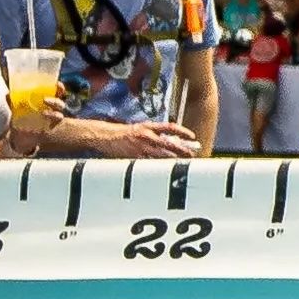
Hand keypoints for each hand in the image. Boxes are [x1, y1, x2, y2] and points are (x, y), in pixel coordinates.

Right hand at [47, 116, 203, 158]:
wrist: (105, 136)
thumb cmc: (124, 133)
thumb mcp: (141, 129)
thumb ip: (155, 134)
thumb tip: (171, 142)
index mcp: (148, 127)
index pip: (170, 127)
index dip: (183, 131)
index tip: (193, 136)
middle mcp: (146, 136)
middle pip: (169, 144)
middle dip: (182, 150)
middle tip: (192, 155)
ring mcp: (140, 147)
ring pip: (161, 155)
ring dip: (173, 160)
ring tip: (183, 164)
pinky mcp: (134, 157)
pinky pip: (149, 163)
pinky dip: (158, 167)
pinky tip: (166, 171)